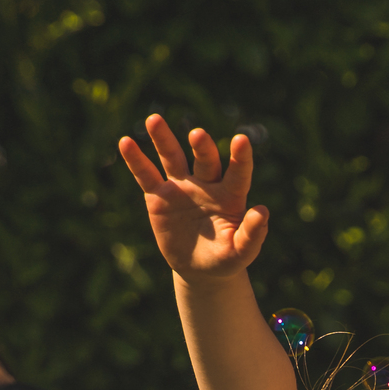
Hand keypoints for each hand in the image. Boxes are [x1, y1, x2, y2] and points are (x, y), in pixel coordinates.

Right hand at [118, 115, 269, 281]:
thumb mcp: (241, 253)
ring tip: (154, 120)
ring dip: (163, 139)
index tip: (242, 140)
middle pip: (204, 160)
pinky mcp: (159, 196)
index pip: (238, 172)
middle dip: (201, 147)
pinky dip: (136, 160)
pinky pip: (146, 175)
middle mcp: (207, 184)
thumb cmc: (226, 259)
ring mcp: (181, 187)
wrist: (200, 270)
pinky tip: (125, 142)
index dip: (240, 157)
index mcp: (230, 195)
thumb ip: (252, 234)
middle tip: (197, 135)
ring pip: (172, 157)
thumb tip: (263, 211)